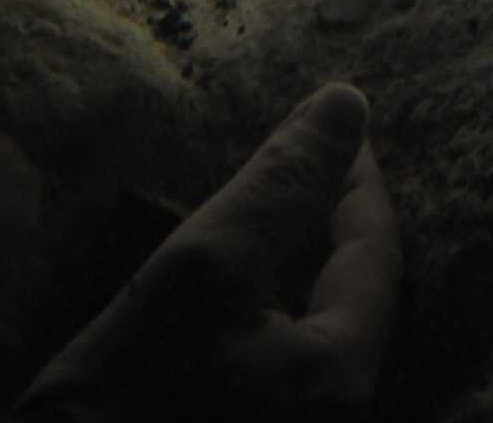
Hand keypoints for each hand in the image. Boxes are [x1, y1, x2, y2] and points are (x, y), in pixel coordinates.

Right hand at [16, 83, 402, 422]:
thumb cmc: (117, 395)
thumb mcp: (201, 269)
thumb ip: (281, 186)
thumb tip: (349, 101)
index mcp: (341, 379)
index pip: (374, 253)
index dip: (356, 181)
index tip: (340, 126)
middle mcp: (340, 417)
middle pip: (356, 295)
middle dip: (336, 225)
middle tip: (313, 161)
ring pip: (325, 332)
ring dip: (309, 268)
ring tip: (282, 211)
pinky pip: (291, 368)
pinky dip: (282, 315)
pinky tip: (250, 292)